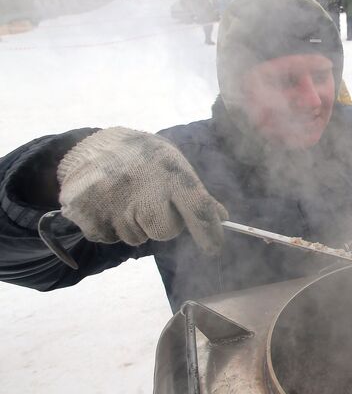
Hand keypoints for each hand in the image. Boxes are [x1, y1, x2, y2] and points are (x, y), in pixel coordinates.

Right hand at [58, 127, 227, 252]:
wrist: (90, 144)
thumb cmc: (143, 157)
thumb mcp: (172, 163)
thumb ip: (195, 193)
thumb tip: (221, 217)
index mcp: (170, 171)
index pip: (198, 207)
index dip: (209, 232)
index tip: (214, 248)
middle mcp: (143, 186)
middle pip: (166, 231)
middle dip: (163, 224)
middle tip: (150, 204)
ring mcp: (113, 201)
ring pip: (136, 238)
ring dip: (134, 226)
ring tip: (125, 197)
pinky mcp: (87, 214)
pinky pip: (110, 238)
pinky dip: (110, 227)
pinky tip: (106, 203)